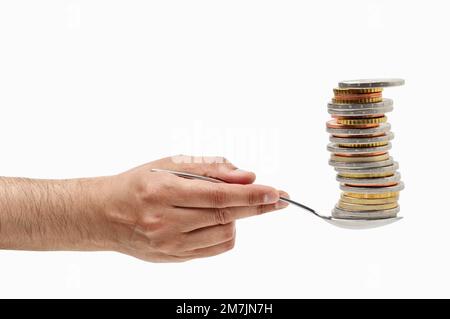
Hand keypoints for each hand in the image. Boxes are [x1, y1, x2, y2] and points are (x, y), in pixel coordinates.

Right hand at [101, 155, 288, 261]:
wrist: (106, 214)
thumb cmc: (140, 183)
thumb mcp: (170, 164)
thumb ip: (210, 168)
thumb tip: (247, 176)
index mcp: (163, 191)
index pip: (218, 195)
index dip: (251, 195)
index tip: (276, 192)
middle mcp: (165, 221)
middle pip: (225, 216)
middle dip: (257, 206)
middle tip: (278, 199)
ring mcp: (169, 244)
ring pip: (224, 234)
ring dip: (237, 218)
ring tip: (225, 206)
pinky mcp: (174, 258)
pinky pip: (215, 249)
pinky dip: (225, 233)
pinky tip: (218, 221)